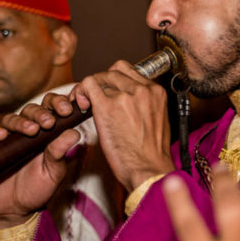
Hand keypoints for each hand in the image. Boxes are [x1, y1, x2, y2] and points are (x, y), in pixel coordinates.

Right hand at [0, 93, 82, 228]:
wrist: (14, 209)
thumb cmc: (38, 188)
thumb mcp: (54, 172)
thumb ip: (60, 152)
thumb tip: (74, 132)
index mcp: (44, 132)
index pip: (50, 108)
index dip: (58, 104)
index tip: (67, 110)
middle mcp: (24, 131)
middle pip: (30, 110)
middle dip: (41, 114)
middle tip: (49, 122)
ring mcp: (5, 139)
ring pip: (10, 119)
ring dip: (21, 122)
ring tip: (32, 130)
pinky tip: (2, 136)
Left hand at [74, 61, 173, 191]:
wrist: (148, 170)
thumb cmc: (152, 154)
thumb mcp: (158, 120)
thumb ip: (145, 104)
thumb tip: (130, 101)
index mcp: (156, 92)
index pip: (130, 72)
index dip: (116, 81)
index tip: (109, 93)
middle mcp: (142, 89)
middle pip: (114, 71)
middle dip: (102, 83)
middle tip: (94, 99)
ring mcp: (124, 96)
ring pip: (100, 76)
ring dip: (90, 88)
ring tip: (86, 104)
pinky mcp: (106, 106)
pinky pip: (88, 85)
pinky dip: (81, 91)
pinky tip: (82, 106)